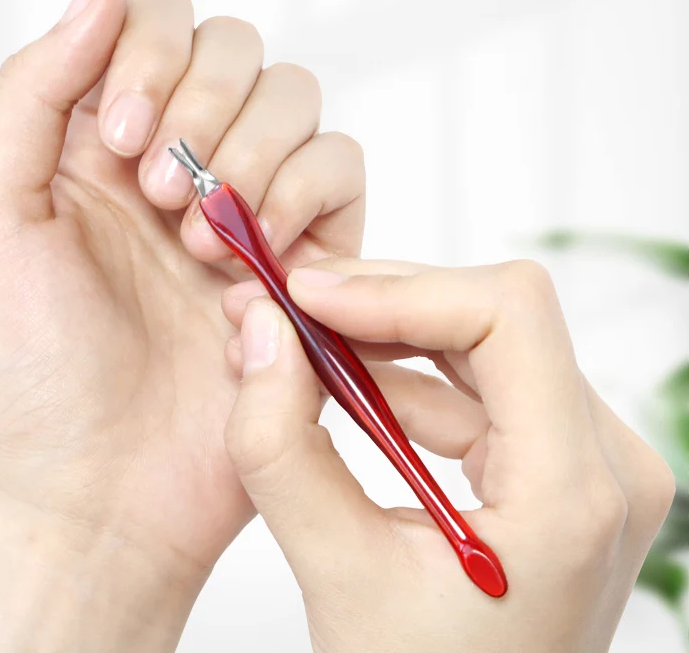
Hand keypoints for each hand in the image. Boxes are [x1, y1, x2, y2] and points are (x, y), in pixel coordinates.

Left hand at [0, 0, 364, 650]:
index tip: (124, 145)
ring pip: (298, 100)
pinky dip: (306, 198)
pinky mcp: (310, 253)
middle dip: (206, 112)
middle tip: (162, 199)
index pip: (159, 17)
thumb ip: (34, 89)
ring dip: (253, 159)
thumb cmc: (35, 369)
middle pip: (237, 47)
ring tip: (202, 246)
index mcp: (106, 136)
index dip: (152, 58)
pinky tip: (260, 263)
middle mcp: (186, 156)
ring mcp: (253, 202)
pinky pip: (343, 170)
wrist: (106, 488)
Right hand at [220, 258, 674, 652]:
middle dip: (381, 302)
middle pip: (493, 317)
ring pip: (481, 343)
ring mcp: (588, 463)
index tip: (309, 296)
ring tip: (301, 343)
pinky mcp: (557, 467)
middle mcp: (605, 464)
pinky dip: (404, 376)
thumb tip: (259, 334)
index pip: (507, 314)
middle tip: (290, 306)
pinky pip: (477, 387)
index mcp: (574, 492)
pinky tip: (342, 384)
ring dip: (384, 335)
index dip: (401, 287)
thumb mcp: (335, 575)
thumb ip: (279, 448)